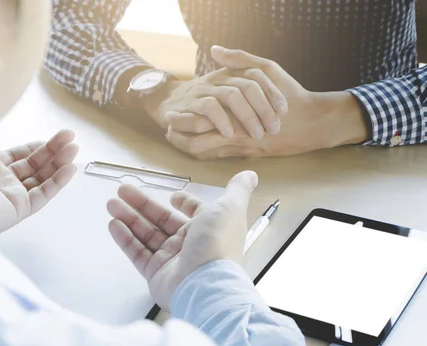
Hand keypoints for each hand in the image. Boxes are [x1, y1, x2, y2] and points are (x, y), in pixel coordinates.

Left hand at [0, 130, 78, 236]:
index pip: (20, 157)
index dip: (38, 146)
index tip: (56, 137)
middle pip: (34, 166)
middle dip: (54, 151)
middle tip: (70, 137)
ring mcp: (9, 196)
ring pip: (42, 179)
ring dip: (60, 163)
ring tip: (75, 148)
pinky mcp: (17, 210)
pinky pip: (43, 195)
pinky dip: (58, 182)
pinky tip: (70, 167)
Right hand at [107, 171, 257, 309]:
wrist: (205, 284)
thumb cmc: (217, 244)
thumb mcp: (230, 208)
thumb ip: (237, 190)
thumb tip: (250, 174)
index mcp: (207, 228)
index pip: (193, 213)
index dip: (184, 203)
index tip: (172, 195)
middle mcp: (190, 244)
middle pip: (162, 220)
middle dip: (142, 204)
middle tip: (122, 190)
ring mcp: (171, 260)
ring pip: (146, 234)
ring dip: (129, 217)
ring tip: (111, 203)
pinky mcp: (156, 274)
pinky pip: (137, 253)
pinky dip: (125, 239)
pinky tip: (114, 224)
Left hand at [165, 47, 369, 158]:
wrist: (315, 124)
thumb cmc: (292, 94)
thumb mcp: (268, 69)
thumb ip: (240, 59)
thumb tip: (215, 50)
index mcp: (237, 113)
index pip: (200, 122)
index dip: (181, 122)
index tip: (170, 116)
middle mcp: (237, 134)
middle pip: (198, 144)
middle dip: (179, 140)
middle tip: (169, 130)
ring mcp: (242, 147)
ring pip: (207, 154)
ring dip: (190, 147)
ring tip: (178, 138)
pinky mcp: (249, 154)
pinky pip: (220, 157)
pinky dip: (206, 152)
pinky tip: (199, 143)